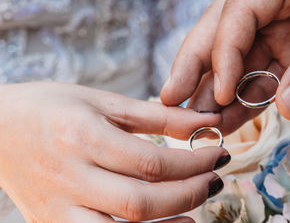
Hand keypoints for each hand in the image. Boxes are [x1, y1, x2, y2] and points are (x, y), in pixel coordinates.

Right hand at [0, 82, 228, 221]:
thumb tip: (204, 123)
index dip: (194, 162)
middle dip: (189, 194)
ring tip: (196, 209)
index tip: (218, 153)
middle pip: (142, 203)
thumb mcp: (103, 101)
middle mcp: (69, 178)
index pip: (153, 162)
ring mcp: (58, 209)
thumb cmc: (51, 107)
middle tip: (214, 179)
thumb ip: (157, 116)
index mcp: (83, 138)